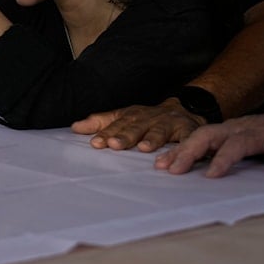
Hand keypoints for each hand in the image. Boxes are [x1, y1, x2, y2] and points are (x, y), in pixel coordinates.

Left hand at [70, 99, 203, 151]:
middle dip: (125, 136)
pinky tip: (177, 153)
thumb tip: (74, 127)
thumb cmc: (147, 119)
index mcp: (132, 115)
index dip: (106, 133)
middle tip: (114, 145)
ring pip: (159, 131)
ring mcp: (169, 123)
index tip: (96, 143)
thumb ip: (100, 122)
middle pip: (135, 127)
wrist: (184, 109)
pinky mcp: (188, 131)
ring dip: (151, 139)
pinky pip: (187, 139)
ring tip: (143, 148)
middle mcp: (149, 117)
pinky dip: (183, 146)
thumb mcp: (123, 117)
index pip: (116, 125)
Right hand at [154, 108, 263, 177]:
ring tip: (160, 165)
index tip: (210, 175)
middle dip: (188, 151)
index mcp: (260, 131)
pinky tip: (166, 161)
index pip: (237, 143)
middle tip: (173, 169)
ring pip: (199, 136)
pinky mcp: (223, 135)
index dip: (223, 158)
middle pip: (208, 134)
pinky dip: (180, 149)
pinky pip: (198, 139)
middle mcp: (239, 127)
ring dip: (178, 150)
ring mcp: (229, 129)